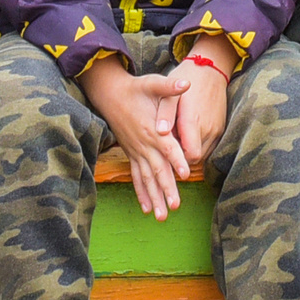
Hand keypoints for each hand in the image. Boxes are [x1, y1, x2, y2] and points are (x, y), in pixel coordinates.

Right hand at [82, 56, 190, 220]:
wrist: (111, 94)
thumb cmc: (136, 88)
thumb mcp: (153, 83)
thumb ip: (170, 86)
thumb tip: (187, 83)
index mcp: (153, 129)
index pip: (167, 147)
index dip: (176, 159)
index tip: (185, 174)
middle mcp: (144, 144)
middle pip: (157, 169)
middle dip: (166, 188)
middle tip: (175, 206)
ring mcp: (137, 151)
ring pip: (146, 179)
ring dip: (154, 197)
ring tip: (161, 216)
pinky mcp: (131, 154)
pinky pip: (135, 177)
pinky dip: (141, 193)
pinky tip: (145, 208)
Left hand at [171, 44, 233, 164]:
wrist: (210, 70)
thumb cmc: (186, 81)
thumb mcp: (170, 94)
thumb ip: (165, 113)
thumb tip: (159, 133)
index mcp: (193, 120)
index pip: (189, 156)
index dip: (178, 158)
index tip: (168, 150)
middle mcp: (208, 128)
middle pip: (195, 157)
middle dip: (182, 155)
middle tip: (171, 142)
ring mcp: (217, 130)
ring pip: (203, 153)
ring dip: (191, 150)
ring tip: (179, 136)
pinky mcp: (221, 129)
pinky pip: (209, 146)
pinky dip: (199, 144)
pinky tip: (189, 133)